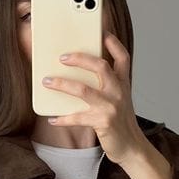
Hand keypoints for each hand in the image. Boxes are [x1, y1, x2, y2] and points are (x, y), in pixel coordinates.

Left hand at [42, 31, 146, 164]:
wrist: (132, 147)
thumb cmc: (120, 122)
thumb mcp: (118, 99)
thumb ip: (105, 85)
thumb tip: (76, 74)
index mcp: (123, 83)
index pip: (122, 56)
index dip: (112, 41)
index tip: (101, 30)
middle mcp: (119, 91)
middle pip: (100, 66)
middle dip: (79, 58)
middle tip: (61, 57)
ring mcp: (111, 106)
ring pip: (83, 89)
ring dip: (62, 84)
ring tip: (46, 82)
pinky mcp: (103, 122)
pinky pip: (77, 117)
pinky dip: (62, 118)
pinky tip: (52, 118)